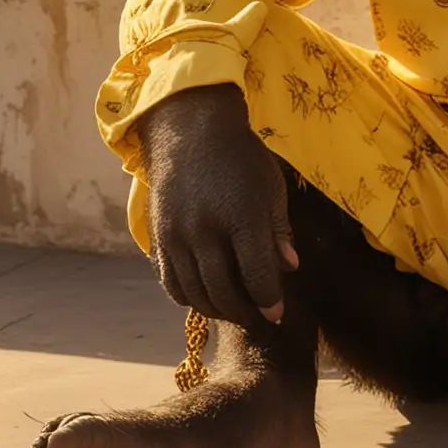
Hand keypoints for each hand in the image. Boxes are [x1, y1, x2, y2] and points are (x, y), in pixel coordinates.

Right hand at [137, 83, 298, 327]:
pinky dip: (189, 297)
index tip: (278, 314)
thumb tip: (289, 268)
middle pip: (224, 292)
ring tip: (234, 309)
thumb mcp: (270, 188)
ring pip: (196, 293)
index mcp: (243, 216)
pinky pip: (171, 282)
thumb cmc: (240, 158)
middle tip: (257, 316)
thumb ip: (278, 231)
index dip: (269, 302)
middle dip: (244, 312)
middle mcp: (206, 230)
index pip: (258, 277)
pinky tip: (206, 295)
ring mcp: (178, 236)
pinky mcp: (158, 237)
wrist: (189, 132)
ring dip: (216, 309)